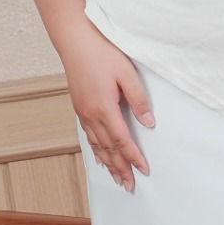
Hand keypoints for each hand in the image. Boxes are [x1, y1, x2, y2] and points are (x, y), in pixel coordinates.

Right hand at [63, 24, 154, 191]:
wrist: (74, 39)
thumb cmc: (101, 52)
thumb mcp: (127, 73)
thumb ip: (139, 100)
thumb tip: (149, 123)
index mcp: (104, 108)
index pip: (122, 140)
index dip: (134, 157)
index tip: (144, 170)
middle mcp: (91, 114)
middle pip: (108, 149)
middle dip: (121, 168)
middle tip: (130, 186)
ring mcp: (83, 112)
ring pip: (97, 145)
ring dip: (108, 163)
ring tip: (117, 178)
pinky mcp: (79, 107)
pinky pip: (88, 136)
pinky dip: (96, 150)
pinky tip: (100, 157)